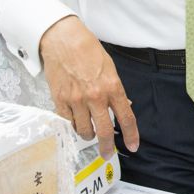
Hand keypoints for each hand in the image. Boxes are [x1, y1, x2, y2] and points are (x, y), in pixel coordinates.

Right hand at [39, 15, 138, 158]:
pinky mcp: (60, 100)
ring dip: (88, 135)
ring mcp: (76, 100)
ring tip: (89, 132)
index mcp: (112, 87)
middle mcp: (95, 96)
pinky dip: (73, 125)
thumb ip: (116, 90)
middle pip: (104, 132)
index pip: (126, 118)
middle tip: (107, 153)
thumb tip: (124, 107)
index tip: (133, 146)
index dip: (131, 135)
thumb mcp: (110, 68)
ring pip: (84, 130)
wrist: (63, 40)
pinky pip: (68, 122)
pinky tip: (76, 122)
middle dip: (107, 147)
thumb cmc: (87, 50)